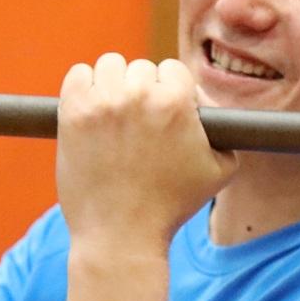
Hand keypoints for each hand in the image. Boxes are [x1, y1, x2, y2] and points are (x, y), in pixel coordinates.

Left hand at [56, 53, 238, 249]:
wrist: (121, 235)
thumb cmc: (171, 206)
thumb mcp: (221, 171)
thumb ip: (227, 134)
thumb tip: (211, 109)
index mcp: (175, 102)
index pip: (172, 70)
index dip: (170, 92)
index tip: (163, 114)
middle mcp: (138, 96)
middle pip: (140, 68)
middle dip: (141, 92)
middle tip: (138, 124)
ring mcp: (102, 103)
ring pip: (109, 65)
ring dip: (112, 84)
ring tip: (114, 114)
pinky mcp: (72, 114)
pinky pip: (76, 74)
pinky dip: (83, 87)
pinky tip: (90, 109)